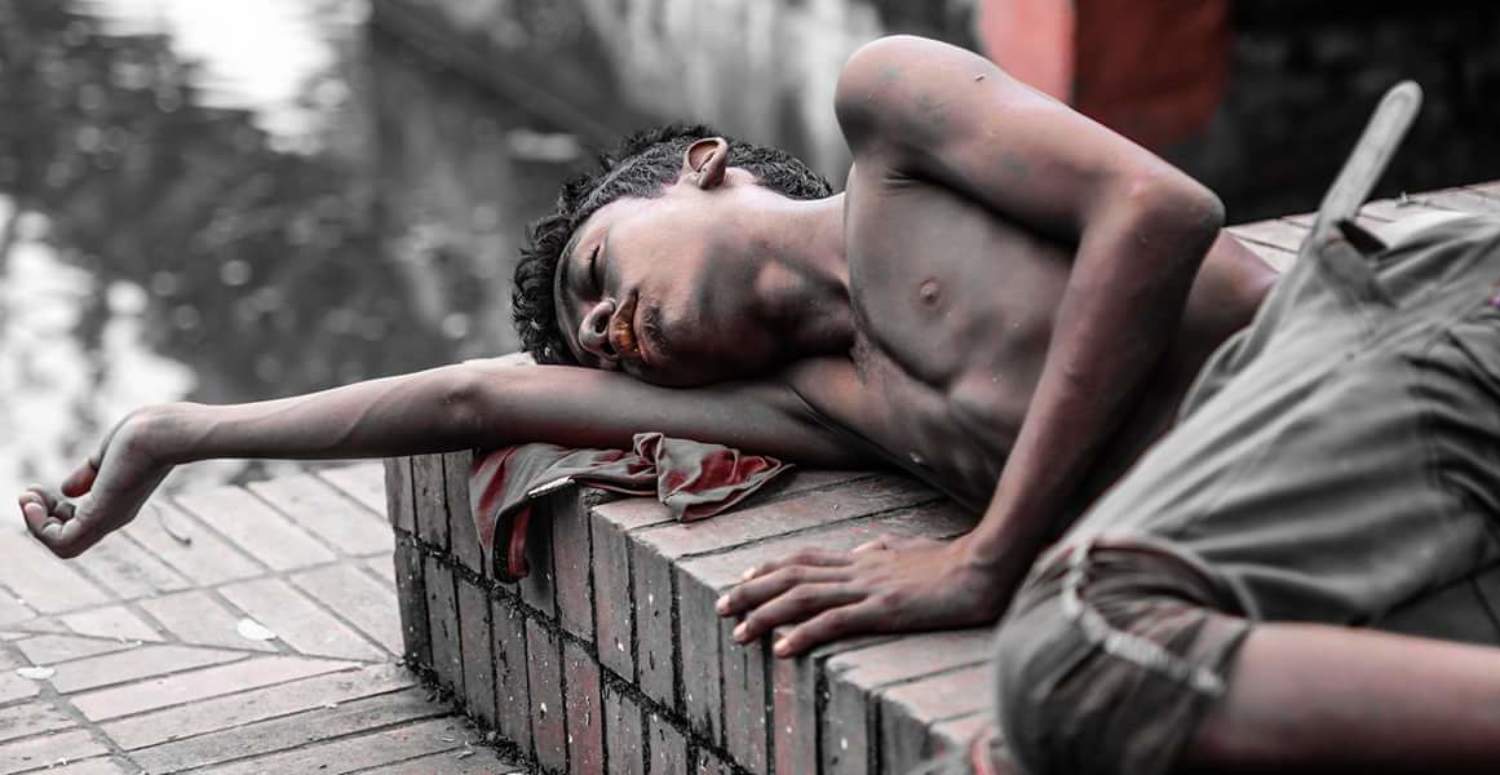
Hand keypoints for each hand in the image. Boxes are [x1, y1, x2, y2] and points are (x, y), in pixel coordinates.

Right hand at [18, 408, 174, 557]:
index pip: (75, 525)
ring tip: (29, 496)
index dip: (51, 511)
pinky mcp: (101, 516)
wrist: (167, 432)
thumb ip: (89, 475)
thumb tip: (66, 490)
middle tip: (29, 493)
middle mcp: (112, 516)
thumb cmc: (145, 434)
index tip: (40, 489)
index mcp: (115, 502)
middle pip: (67, 541)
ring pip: (64, 547)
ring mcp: (108, 518)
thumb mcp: (108, 457)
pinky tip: (34, 500)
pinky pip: (63, 542)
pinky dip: (40, 527)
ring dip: (36, 524)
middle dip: (38, 519)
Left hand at [715, 533, 1018, 656]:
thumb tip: (868, 547)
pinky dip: (804, 633)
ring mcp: (870, 588)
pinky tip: (782, 649)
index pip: (805, 559)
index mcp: (864, 558)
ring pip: (803, 597)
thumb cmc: (957, 562)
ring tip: (739, 633)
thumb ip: (887, 549)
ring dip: (766, 615)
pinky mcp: (885, 610)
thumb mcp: (915, 551)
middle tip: (721, 608)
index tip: (741, 580)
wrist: (988, 566)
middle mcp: (859, 568)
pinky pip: (835, 621)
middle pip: (791, 575)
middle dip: (752, 591)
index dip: (769, 568)